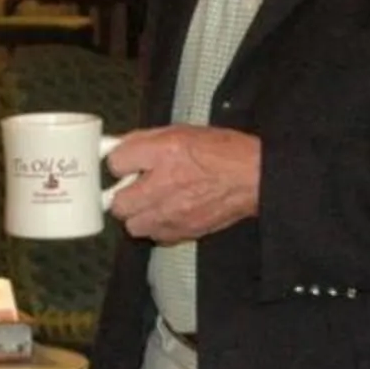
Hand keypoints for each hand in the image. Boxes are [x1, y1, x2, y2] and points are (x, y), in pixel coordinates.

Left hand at [106, 125, 261, 242]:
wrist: (254, 177)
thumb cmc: (222, 153)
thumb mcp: (181, 132)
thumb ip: (146, 140)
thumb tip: (120, 145)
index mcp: (163, 152)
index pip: (115, 162)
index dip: (119, 162)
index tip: (125, 163)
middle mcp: (165, 184)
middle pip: (118, 203)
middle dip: (124, 195)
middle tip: (135, 187)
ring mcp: (173, 213)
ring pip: (133, 225)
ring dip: (139, 215)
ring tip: (152, 203)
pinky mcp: (184, 231)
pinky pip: (156, 236)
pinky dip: (158, 227)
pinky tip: (168, 213)